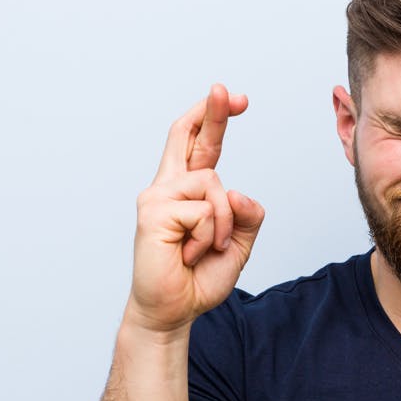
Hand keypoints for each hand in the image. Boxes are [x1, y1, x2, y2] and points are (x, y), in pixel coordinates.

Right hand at [125, 84, 264, 334]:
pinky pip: (204, 211)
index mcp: (186, 191)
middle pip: (187, 137)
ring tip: (204, 250)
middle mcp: (167, 187)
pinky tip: (189, 254)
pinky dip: (209, 237)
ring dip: (224, 223)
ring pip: (214, 186)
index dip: (213, 119)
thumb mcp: (237, 244)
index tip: (233, 97)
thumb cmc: (199, 278)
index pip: (198, 145)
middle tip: (225, 89)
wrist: (173, 311)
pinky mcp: (153, 213)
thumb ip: (247, 216)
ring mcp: (157, 197)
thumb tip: (238, 191)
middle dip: (211, 112)